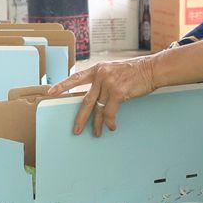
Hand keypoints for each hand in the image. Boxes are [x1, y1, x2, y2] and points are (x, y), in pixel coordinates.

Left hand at [45, 56, 159, 136]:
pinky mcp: (117, 92)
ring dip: (97, 124)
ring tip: (96, 133)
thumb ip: (103, 80)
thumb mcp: (114, 70)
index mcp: (97, 69)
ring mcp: (108, 83)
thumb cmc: (135, 71)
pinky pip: (109, 112)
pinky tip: (111, 127)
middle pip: (85, 101)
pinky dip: (109, 122)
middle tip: (75, 130)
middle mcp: (100, 75)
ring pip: (98, 109)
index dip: (63, 86)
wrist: (152, 69)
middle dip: (80, 118)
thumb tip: (95, 98)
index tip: (51, 92)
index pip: (76, 78)